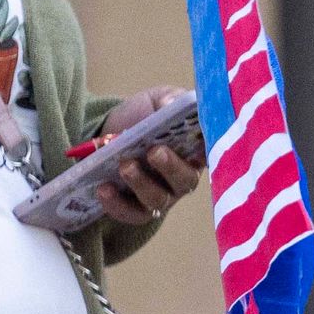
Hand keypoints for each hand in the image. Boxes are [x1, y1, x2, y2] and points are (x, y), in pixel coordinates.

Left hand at [86, 88, 199, 229]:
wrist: (106, 133)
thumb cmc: (141, 117)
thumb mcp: (156, 101)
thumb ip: (168, 99)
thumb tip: (172, 103)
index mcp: (194, 151)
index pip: (210, 155)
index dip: (206, 153)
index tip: (196, 144)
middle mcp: (182, 178)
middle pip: (186, 181)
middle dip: (171, 168)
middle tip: (154, 152)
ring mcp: (160, 196)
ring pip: (159, 199)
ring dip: (142, 184)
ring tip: (125, 165)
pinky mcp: (135, 209)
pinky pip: (131, 214)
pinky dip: (117, 204)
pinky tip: (104, 188)